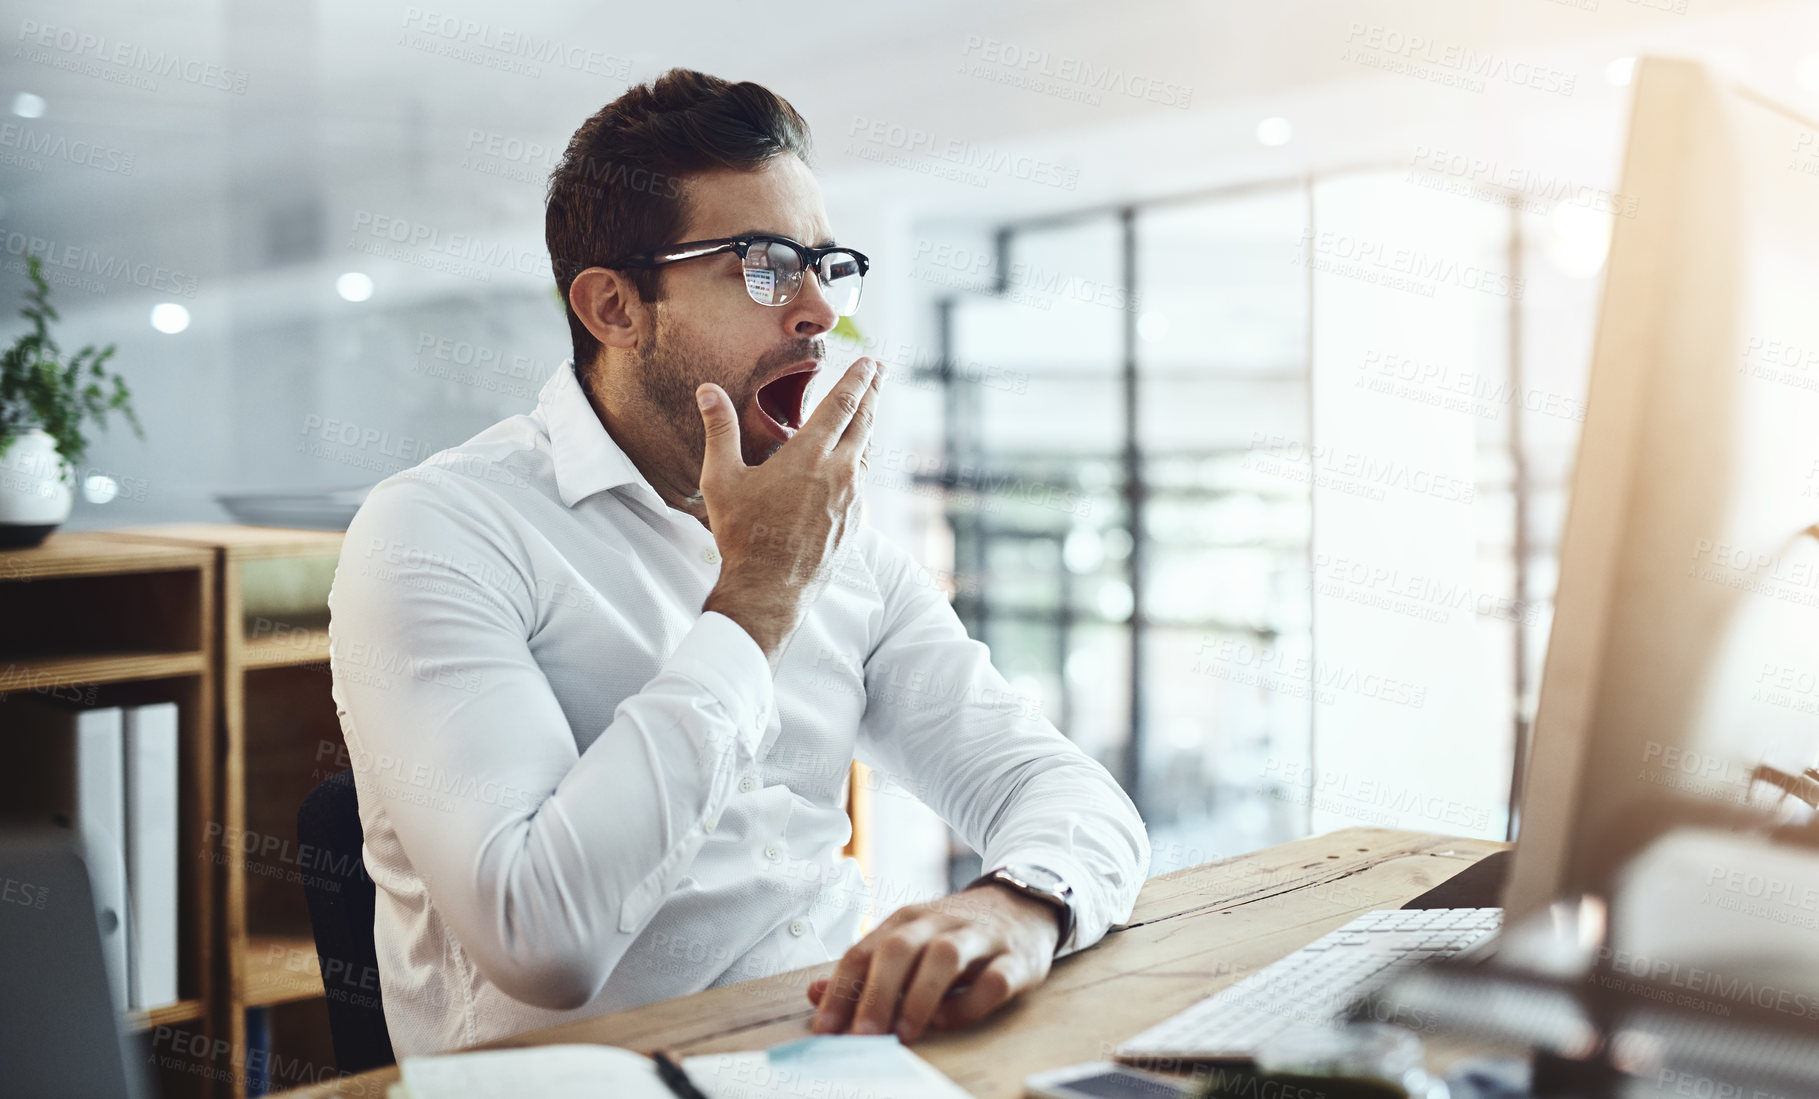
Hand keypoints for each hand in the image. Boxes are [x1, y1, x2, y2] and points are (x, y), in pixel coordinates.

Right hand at [696, 358, 882, 668]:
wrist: (769, 589)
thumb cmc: (743, 535)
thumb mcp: (722, 479)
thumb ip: (720, 430)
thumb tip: (708, 391)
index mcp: (809, 457)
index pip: (842, 406)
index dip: (857, 380)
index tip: (870, 363)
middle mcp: (839, 474)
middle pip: (864, 423)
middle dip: (872, 393)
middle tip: (880, 373)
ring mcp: (851, 499)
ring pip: (867, 452)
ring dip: (868, 426)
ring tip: (868, 411)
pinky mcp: (854, 522)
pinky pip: (862, 481)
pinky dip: (861, 461)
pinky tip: (855, 461)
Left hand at [805, 883, 1060, 1043]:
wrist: (1023, 902)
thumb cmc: (956, 932)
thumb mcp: (908, 941)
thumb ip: (864, 969)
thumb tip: (814, 993)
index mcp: (906, 921)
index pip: (864, 951)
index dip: (841, 990)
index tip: (825, 1029)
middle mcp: (939, 923)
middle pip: (899, 949)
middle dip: (876, 994)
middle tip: (862, 1037)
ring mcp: (979, 938)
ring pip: (945, 957)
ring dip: (920, 997)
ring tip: (904, 1033)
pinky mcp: (1016, 958)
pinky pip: (994, 980)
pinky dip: (971, 1003)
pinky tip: (952, 1020)